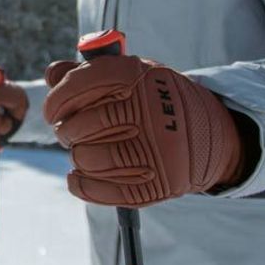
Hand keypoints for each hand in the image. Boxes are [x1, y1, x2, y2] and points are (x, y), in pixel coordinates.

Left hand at [43, 55, 243, 206]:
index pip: (81, 82)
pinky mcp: (159, 184)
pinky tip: (80, 175)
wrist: (212, 135)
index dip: (58, 99)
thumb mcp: (130, 75)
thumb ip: (88, 73)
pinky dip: (82, 184)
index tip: (52, 112)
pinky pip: (101, 190)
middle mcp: (150, 110)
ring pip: (86, 158)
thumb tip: (52, 74)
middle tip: (71, 131)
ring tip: (88, 149)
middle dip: (66, 131)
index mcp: (140, 75)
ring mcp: (157, 150)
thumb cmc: (156, 101)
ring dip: (78, 155)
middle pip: (79, 125)